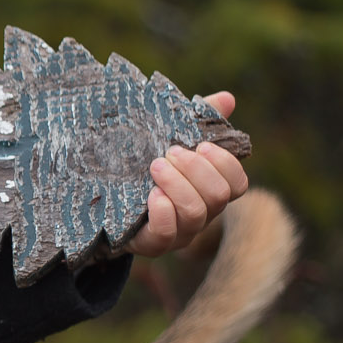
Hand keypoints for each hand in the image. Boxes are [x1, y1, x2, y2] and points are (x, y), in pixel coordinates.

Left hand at [128, 91, 249, 258]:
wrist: (105, 207)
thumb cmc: (146, 171)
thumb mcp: (168, 142)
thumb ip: (197, 121)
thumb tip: (227, 98)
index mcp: (209, 192)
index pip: (238, 184)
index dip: (225, 164)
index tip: (200, 145)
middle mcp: (201, 215)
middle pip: (219, 196)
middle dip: (196, 169)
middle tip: (169, 153)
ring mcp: (180, 233)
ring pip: (196, 213)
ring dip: (178, 184)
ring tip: (155, 166)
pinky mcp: (153, 244)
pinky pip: (167, 233)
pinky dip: (163, 211)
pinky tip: (151, 194)